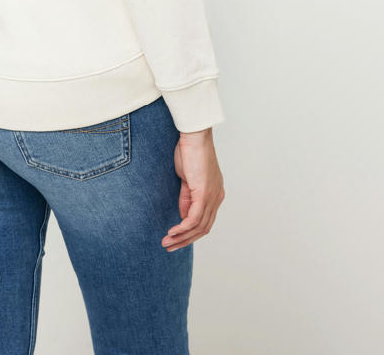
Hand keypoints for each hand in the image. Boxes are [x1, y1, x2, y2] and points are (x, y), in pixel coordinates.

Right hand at [161, 128, 224, 251]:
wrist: (194, 136)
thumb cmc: (190, 151)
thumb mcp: (187, 179)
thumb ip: (187, 197)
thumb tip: (183, 216)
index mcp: (215, 194)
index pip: (205, 221)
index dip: (190, 232)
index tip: (176, 238)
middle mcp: (217, 198)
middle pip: (203, 228)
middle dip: (186, 240)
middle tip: (170, 247)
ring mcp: (212, 197)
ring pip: (199, 227)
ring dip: (182, 237)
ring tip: (167, 242)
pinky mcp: (205, 194)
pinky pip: (194, 218)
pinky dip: (183, 228)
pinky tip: (172, 232)